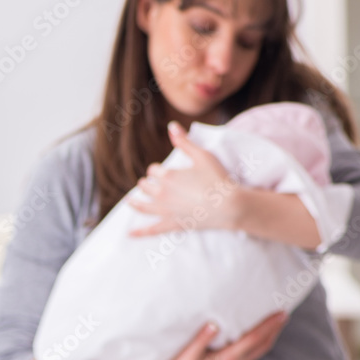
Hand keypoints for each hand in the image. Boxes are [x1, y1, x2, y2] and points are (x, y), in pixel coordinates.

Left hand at [129, 121, 240, 235]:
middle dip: (147, 183)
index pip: (154, 171)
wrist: (230, 205)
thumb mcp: (202, 155)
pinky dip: (139, 232)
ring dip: (136, 202)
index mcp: (167, 176)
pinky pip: (152, 230)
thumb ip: (184, 141)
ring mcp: (166, 211)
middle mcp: (162, 193)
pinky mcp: (172, 225)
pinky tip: (129, 234)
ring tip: (130, 201)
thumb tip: (171, 125)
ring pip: (143, 206)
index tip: (164, 171)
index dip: (158, 170)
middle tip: (148, 184)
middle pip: (147, 186)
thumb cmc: (218, 179)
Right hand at [147, 311, 287, 359]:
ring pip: (256, 354)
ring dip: (267, 339)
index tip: (281, 314)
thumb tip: (214, 324)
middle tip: (283, 314)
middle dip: (274, 331)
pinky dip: (256, 347)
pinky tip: (253, 340)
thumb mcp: (185, 356)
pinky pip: (249, 359)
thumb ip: (200, 340)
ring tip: (273, 324)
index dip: (268, 326)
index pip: (253, 340)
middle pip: (261, 347)